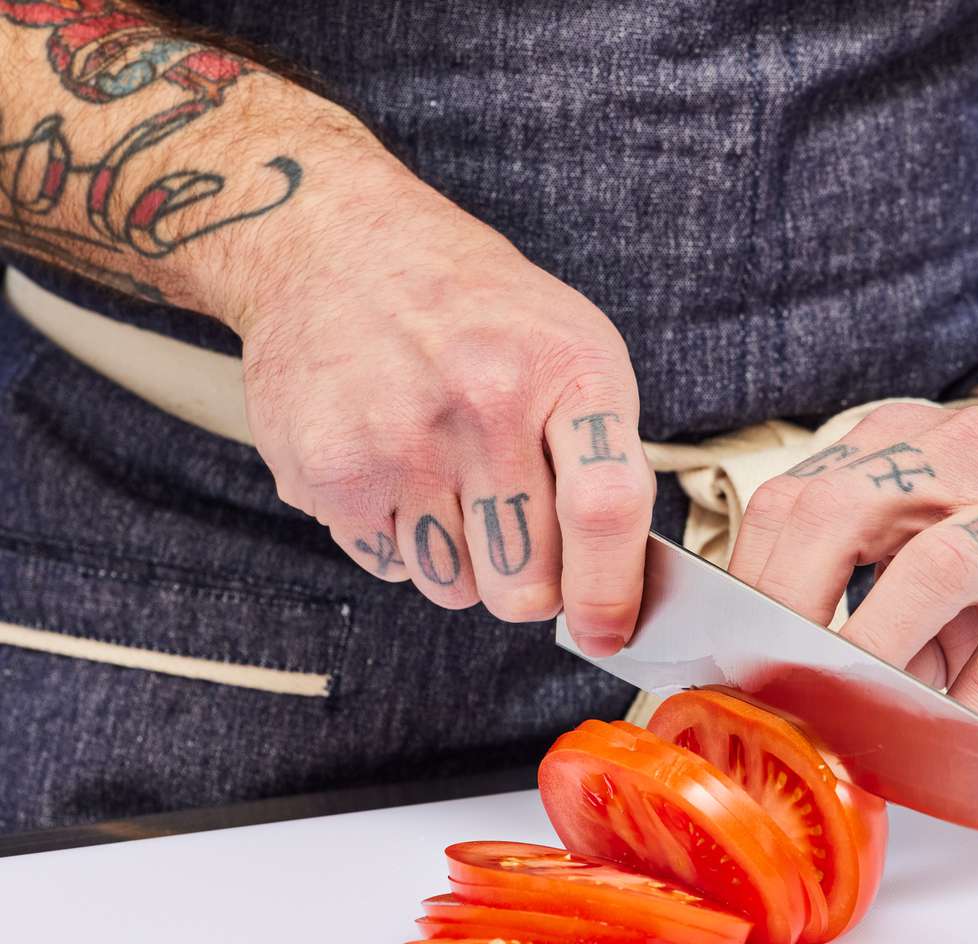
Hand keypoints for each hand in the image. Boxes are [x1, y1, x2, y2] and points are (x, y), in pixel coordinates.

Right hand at [232, 152, 654, 654]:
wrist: (335, 247)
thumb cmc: (473, 310)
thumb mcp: (571, 347)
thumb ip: (604, 458)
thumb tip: (616, 588)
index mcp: (566, 369)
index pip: (604, 511)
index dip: (611, 592)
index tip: (610, 631)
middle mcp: (483, 404)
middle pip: (527, 582)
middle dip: (532, 584)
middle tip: (518, 534)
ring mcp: (399, 441)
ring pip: (456, 589)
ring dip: (463, 561)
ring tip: (450, 481)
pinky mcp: (329, 471)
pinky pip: (389, 567)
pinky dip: (401, 540)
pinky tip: (398, 470)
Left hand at [728, 400, 977, 723]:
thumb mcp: (949, 521)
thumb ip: (880, 588)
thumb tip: (801, 676)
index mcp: (910, 442)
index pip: (797, 497)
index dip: (747, 581)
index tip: (724, 652)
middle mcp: (964, 460)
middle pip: (838, 515)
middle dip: (785, 610)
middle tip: (767, 686)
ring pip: (931, 571)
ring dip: (870, 656)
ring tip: (840, 714)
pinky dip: (965, 712)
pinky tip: (941, 740)